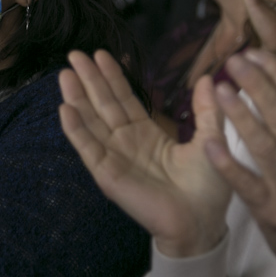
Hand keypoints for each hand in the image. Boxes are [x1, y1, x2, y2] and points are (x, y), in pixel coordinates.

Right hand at [59, 50, 231, 257]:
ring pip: (91, 122)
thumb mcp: (211, 139)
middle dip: (89, 80)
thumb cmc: (207, 188)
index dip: (113, 77)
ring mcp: (115, 158)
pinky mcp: (108, 175)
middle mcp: (126, 144)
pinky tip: (66, 109)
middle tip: (75, 54)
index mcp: (147, 135)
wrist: (202, 222)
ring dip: (77, 98)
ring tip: (65, 74)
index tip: (102, 54)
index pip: (124, 99)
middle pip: (103, 105)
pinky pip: (89, 149)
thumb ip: (207, 110)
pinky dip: (76, 130)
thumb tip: (208, 79)